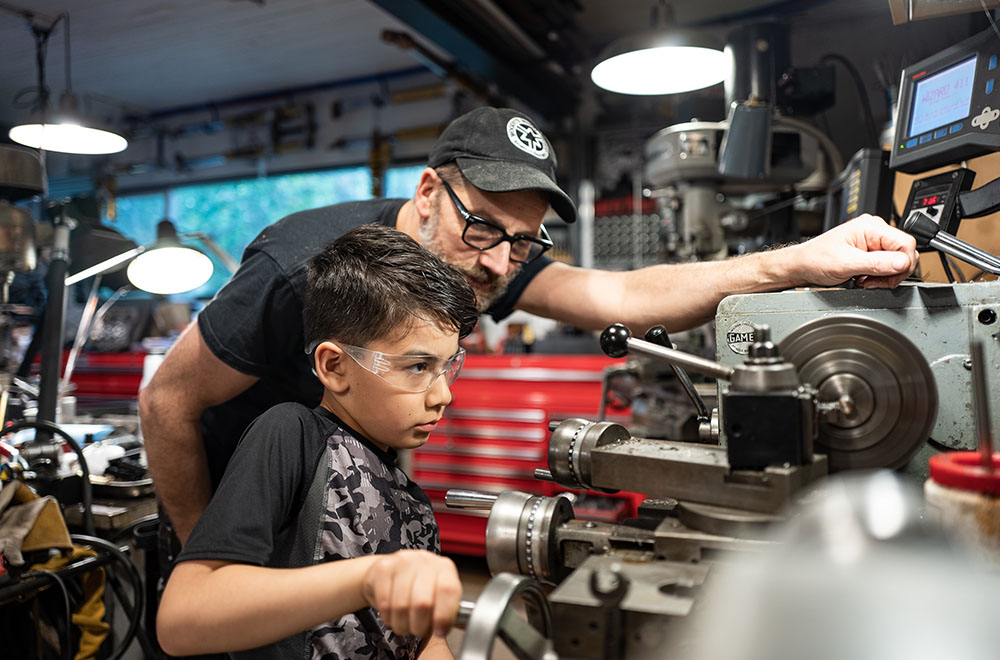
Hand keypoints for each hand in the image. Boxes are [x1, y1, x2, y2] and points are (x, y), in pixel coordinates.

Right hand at [361, 550, 461, 637]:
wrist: (388, 572)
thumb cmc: (417, 587)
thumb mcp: (437, 595)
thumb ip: (446, 610)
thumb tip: (445, 628)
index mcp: (444, 568)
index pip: (448, 590)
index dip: (444, 616)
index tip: (440, 631)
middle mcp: (424, 561)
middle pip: (423, 603)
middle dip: (420, 626)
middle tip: (419, 630)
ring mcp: (402, 562)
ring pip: (401, 606)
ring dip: (403, 625)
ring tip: (406, 625)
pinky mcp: (382, 569)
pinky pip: (384, 604)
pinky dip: (388, 618)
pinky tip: (393, 616)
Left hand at [788, 214, 916, 287]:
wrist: (802, 266)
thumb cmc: (815, 259)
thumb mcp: (846, 264)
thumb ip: (876, 263)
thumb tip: (902, 262)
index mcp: (871, 227)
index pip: (907, 244)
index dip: (902, 264)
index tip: (887, 277)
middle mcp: (875, 231)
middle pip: (905, 254)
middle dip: (892, 273)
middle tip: (871, 281)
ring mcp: (873, 242)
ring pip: (897, 263)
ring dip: (884, 277)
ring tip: (863, 279)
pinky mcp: (871, 253)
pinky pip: (887, 267)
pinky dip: (878, 277)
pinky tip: (863, 278)